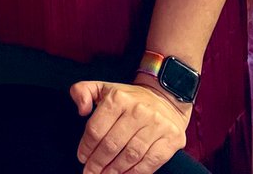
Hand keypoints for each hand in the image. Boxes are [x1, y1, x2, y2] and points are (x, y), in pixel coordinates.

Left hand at [71, 80, 189, 173]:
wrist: (164, 98)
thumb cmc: (128, 98)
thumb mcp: (102, 88)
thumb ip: (82, 92)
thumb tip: (80, 110)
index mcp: (118, 98)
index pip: (96, 128)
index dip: (86, 147)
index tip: (81, 158)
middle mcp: (137, 110)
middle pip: (112, 144)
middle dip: (98, 163)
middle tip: (90, 173)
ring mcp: (156, 125)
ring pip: (130, 155)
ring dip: (115, 170)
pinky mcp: (171, 139)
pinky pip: (151, 162)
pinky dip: (136, 173)